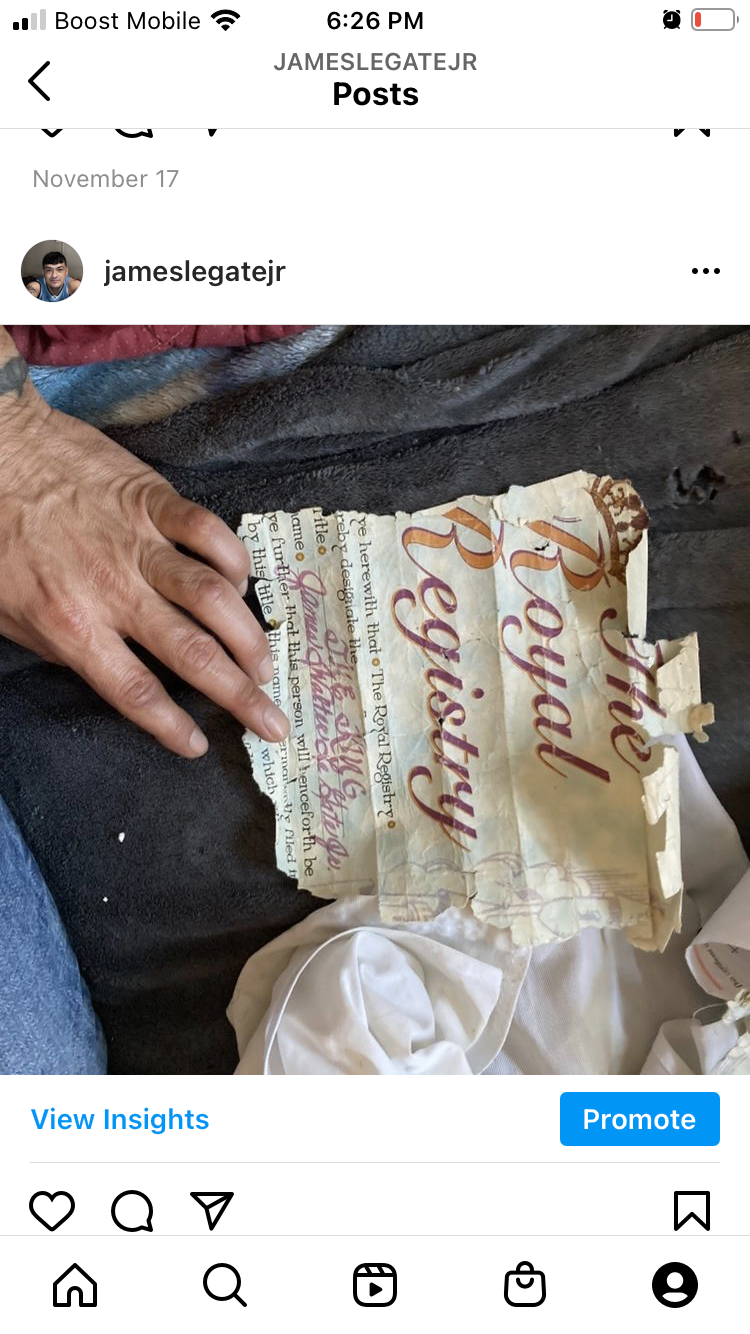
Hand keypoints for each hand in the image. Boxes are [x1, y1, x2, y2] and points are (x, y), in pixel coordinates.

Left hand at [0, 385, 288, 757]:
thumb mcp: (11, 613)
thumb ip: (63, 647)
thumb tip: (112, 671)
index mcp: (73, 626)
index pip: (136, 692)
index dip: (173, 727)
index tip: (200, 746)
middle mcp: (115, 591)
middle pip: (192, 654)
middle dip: (240, 696)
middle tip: (272, 722)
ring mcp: (139, 543)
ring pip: (213, 597)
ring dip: (248, 637)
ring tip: (265, 664)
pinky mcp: (153, 500)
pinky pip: (210, 532)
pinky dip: (234, 562)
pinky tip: (241, 586)